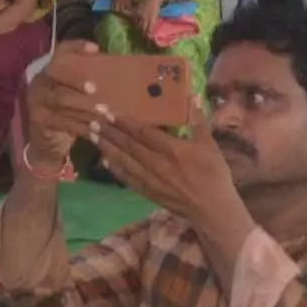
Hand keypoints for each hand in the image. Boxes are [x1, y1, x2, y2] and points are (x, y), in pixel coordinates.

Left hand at [81, 98, 237, 233]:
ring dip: (107, 147)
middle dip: (110, 131)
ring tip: (92, 135)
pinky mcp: (148, 192)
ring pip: (124, 161)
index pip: (143, 132)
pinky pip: (127, 178)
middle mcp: (157, 163)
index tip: (109, 111)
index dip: (124, 121)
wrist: (212, 210)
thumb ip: (199, 121)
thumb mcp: (210, 146)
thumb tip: (192, 97)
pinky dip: (114, 169)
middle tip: (93, 118)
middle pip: (128, 145)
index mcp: (172, 150)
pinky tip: (104, 160)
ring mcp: (150, 179)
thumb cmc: (214, 175)